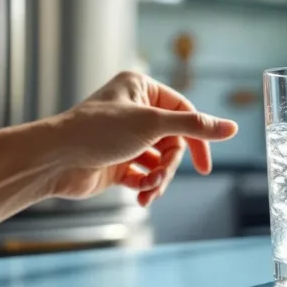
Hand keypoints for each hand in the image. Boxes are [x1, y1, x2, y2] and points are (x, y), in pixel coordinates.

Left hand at [49, 71, 237, 205]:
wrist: (54, 161)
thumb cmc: (97, 132)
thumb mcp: (154, 125)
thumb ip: (195, 127)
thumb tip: (232, 128)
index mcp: (141, 88)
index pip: (184, 111)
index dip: (197, 138)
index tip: (205, 166)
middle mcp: (133, 110)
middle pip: (173, 140)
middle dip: (170, 164)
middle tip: (161, 176)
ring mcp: (124, 138)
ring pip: (160, 161)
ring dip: (158, 178)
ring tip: (148, 190)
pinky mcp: (116, 162)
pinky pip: (144, 175)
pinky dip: (146, 187)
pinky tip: (142, 197)